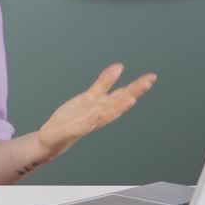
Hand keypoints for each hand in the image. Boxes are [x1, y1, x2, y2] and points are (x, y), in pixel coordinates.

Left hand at [36, 64, 155, 156]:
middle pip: (119, 102)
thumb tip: (120, 66)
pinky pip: (84, 124)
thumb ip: (104, 83)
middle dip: (134, 92)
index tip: (151, 77)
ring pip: (106, 114)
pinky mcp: (74, 129)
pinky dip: (92, 120)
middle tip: (149, 82)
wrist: (53, 138)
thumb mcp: (90, 96)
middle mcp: (99, 114)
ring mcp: (88, 122)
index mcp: (103, 106)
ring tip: (131, 99)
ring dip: (118, 107)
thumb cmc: (74, 117)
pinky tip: (98, 114)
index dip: (137, 86)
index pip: (123, 94)